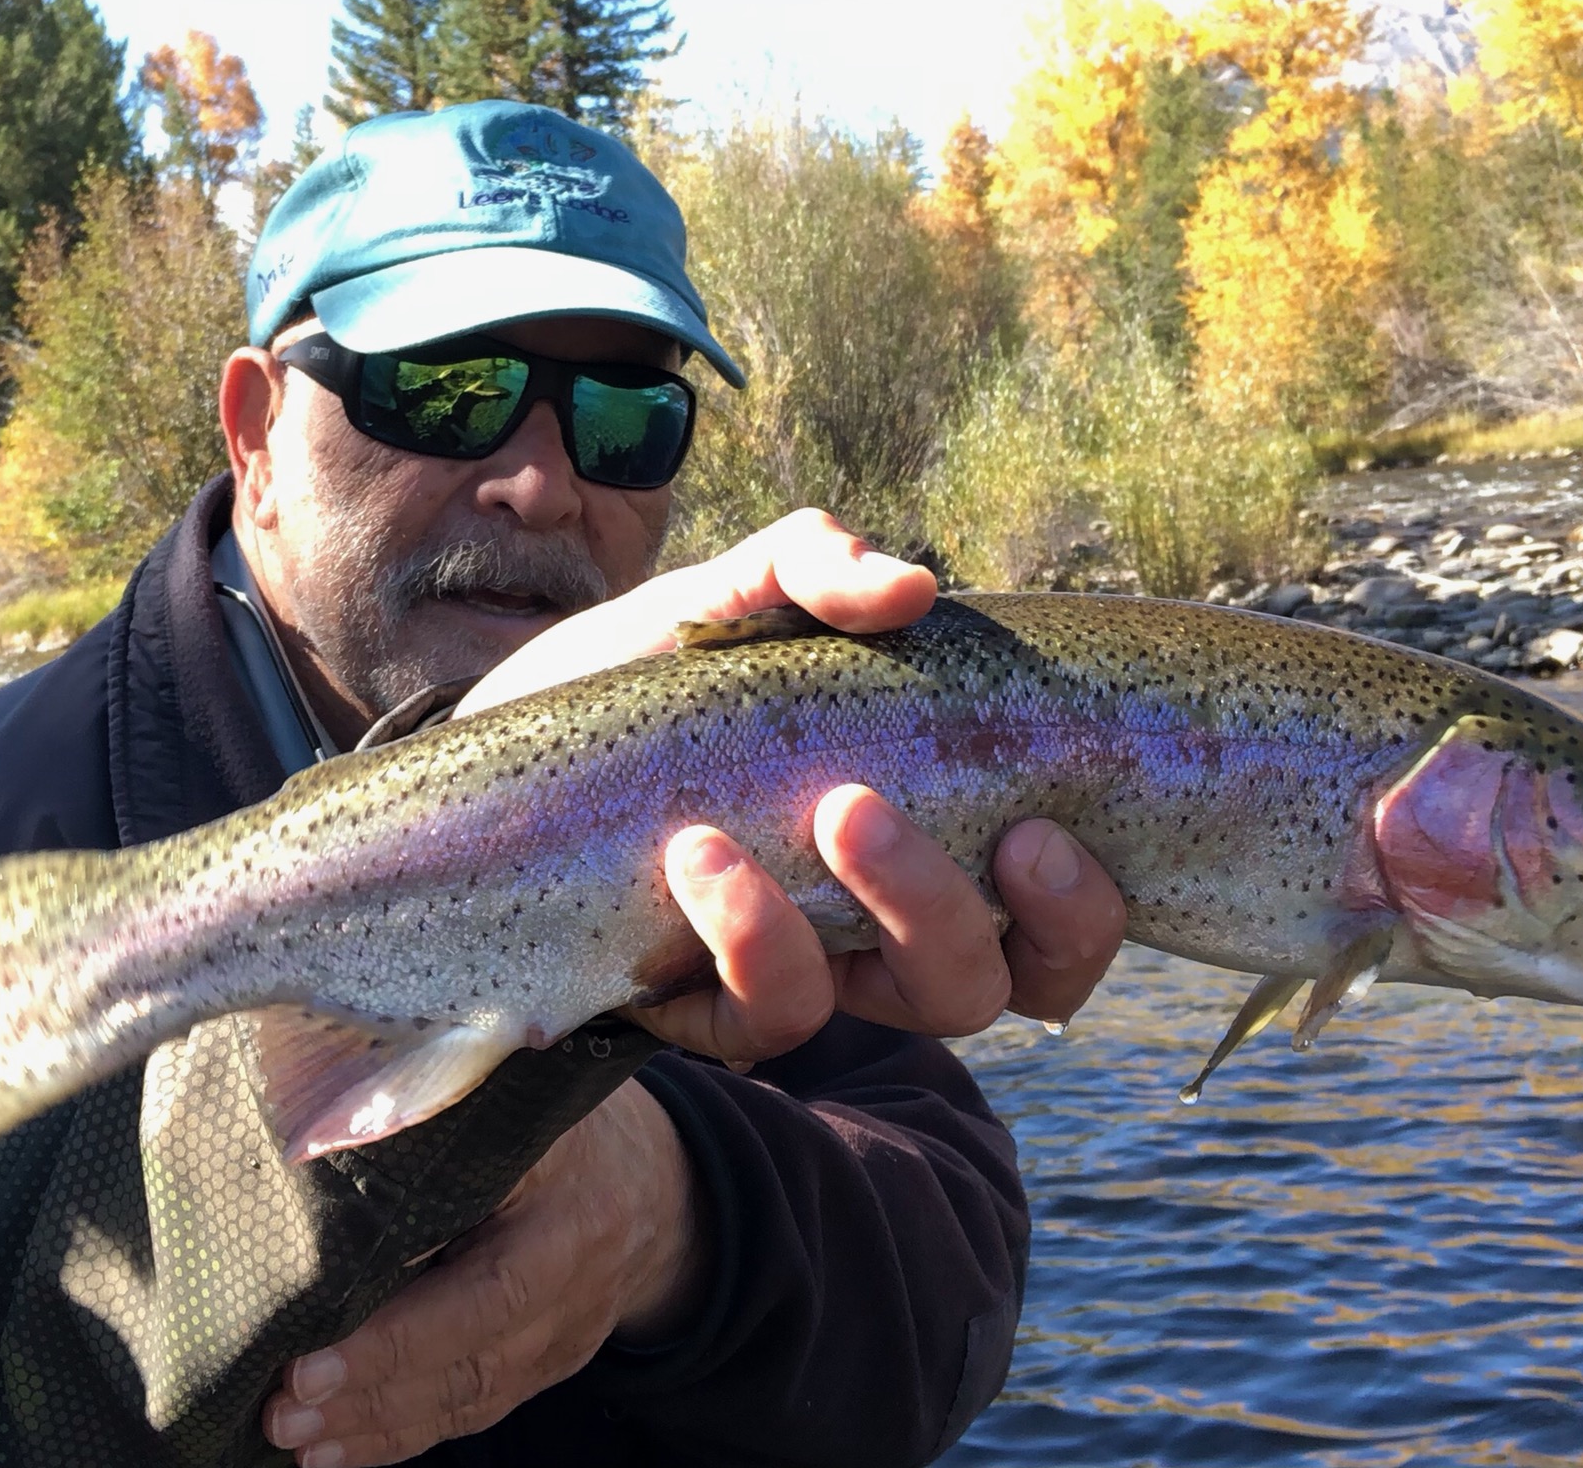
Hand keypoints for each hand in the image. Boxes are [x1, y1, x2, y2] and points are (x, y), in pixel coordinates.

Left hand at [263, 1081, 703, 1466]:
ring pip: (473, 1389)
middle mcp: (573, 1264)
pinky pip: (478, 1408)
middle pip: (475, 1344)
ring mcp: (570, 1325)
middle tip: (283, 1406)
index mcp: (561, 1183)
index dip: (400, 1330)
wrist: (650, 1179)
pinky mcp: (554, 1362)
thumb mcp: (507, 1095)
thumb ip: (434, 1123)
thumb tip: (309, 1144)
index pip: (484, 1276)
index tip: (307, 1354)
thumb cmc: (550, 1118)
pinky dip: (402, 1434)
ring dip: (375, 1421)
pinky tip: (336, 1449)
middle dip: (374, 1383)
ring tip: (293, 1432)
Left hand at [458, 508, 1126, 1061]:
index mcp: (936, 829)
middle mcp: (891, 920)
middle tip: (934, 820)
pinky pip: (772, 1014)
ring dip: (898, 911)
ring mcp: (811, 967)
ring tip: (824, 812)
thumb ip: (815, 568)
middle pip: (1008, 978)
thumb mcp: (727, 599)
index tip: (1044, 827)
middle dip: (1005, 913)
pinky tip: (696, 856)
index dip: (1080, 901)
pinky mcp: (713, 1005)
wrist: (503, 752)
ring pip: (919, 1004)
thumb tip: (911, 589)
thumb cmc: (654, 675)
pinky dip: (752, 935)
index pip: (1058, 909)